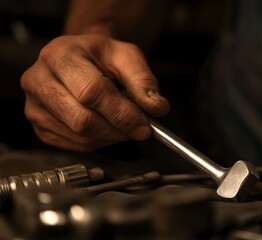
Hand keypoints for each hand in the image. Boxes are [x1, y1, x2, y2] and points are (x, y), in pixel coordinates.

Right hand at [21, 34, 169, 150]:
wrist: (80, 59)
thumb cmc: (102, 57)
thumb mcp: (128, 57)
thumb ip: (143, 81)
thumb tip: (157, 109)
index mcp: (60, 55)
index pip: (92, 92)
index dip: (122, 113)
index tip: (145, 125)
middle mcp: (38, 80)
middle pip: (82, 119)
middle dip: (118, 129)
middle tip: (139, 128)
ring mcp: (34, 105)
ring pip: (80, 136)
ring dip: (111, 136)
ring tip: (122, 121)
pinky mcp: (39, 126)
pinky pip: (75, 145)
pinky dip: (99, 141)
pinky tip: (106, 125)